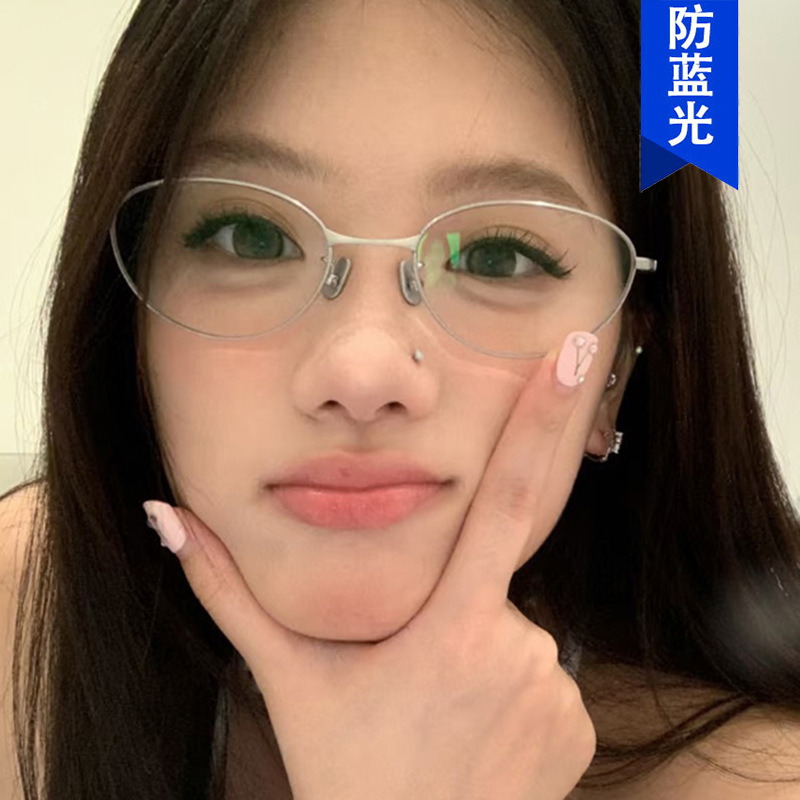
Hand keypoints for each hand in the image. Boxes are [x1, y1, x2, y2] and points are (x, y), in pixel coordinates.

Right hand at [143, 331, 598, 799]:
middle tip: (416, 682)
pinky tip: (476, 736)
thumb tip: (165, 517)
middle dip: (451, 610)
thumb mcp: (286, 678)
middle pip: (485, 584)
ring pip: (514, 632)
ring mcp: (553, 689)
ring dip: (475, 653)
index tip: (575, 356)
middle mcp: (515, 649)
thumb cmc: (348, 772)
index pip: (505, 497)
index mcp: (448, 624)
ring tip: (439, 715)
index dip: (542, 420)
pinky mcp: (577, 724)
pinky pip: (543, 676)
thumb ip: (227, 592)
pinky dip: (509, 689)